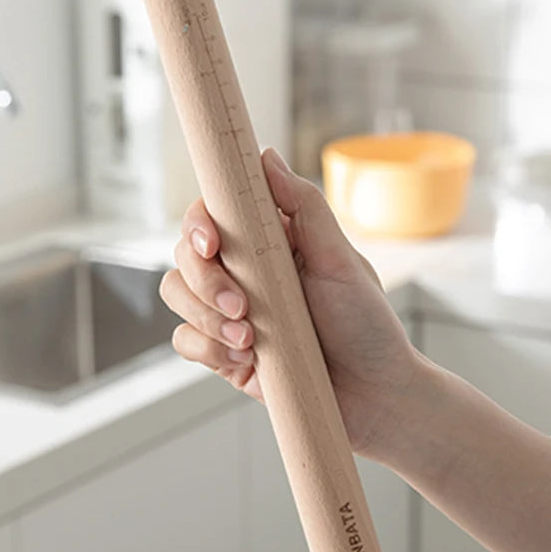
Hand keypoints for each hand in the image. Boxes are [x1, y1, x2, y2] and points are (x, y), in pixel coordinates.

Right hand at [160, 147, 418, 454]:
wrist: (374, 396)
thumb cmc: (367, 325)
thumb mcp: (341, 261)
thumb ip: (304, 208)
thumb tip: (264, 155)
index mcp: (272, 243)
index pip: (215, 214)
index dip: (200, 222)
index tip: (212, 243)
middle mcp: (246, 273)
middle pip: (185, 254)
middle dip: (205, 280)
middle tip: (242, 306)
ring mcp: (231, 313)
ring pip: (177, 293)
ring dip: (204, 315)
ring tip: (250, 338)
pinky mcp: (224, 352)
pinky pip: (185, 340)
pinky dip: (206, 348)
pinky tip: (243, 358)